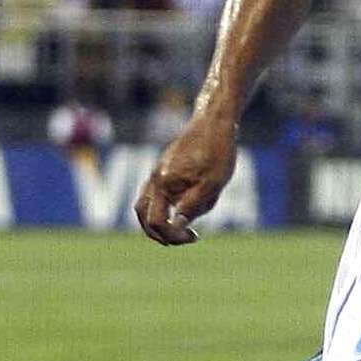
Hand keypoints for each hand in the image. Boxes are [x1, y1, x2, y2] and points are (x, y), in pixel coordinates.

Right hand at [135, 112, 237, 245]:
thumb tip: (177, 225)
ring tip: (183, 227)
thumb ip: (192, 206)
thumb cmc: (216, 151)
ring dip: (159, 221)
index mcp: (163, 183)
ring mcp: (157, 173)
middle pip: (144, 216)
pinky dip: (163, 208)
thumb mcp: (211, 184)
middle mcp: (154, 179)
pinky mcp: (163, 170)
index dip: (173, 236)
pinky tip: (186, 207)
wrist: (213, 121)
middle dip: (162, 233)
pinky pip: (155, 195)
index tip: (195, 236)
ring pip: (145, 205)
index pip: (156, 222)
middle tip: (185, 238)